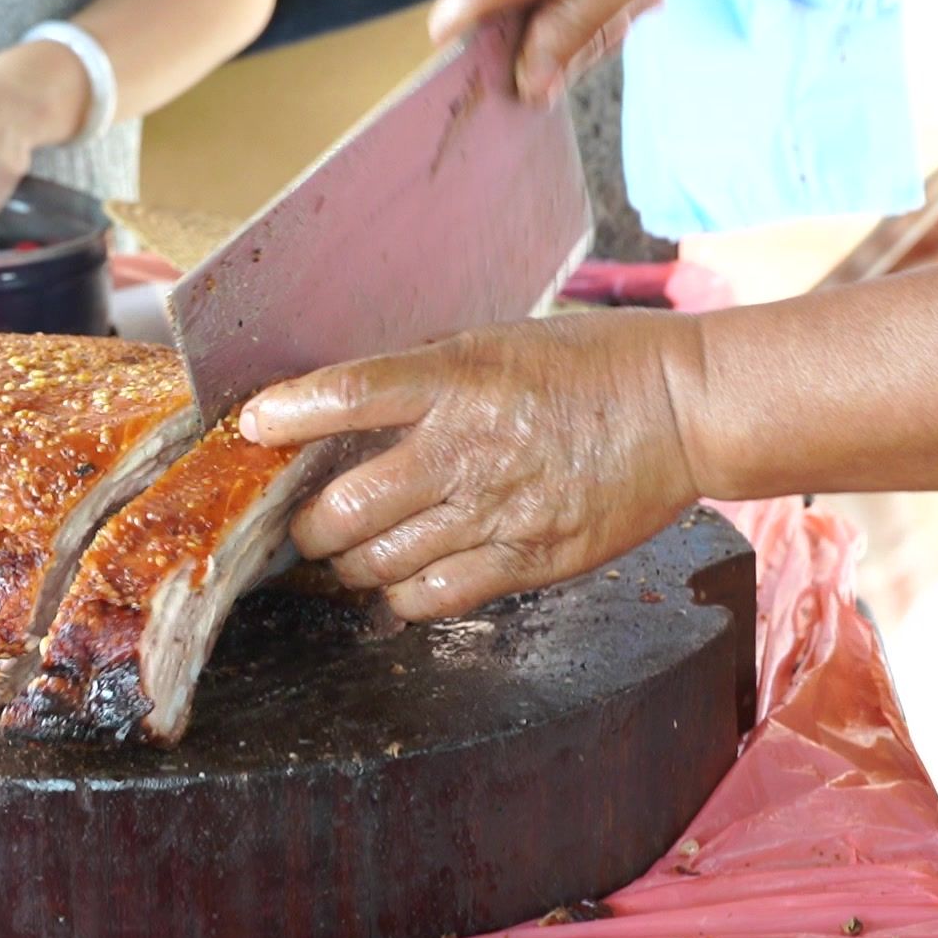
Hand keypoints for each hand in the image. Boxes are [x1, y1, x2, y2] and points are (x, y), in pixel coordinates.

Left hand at [239, 312, 705, 620]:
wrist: (684, 409)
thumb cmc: (589, 364)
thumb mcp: (496, 341)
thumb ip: (424, 373)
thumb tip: (345, 402)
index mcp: (459, 378)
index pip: (349, 395)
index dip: (287, 413)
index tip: (253, 427)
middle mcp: (469, 448)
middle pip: (347, 506)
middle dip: (306, 524)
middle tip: (300, 522)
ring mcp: (500, 511)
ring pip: (381, 562)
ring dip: (348, 563)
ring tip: (345, 553)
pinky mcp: (530, 560)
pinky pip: (436, 597)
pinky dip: (401, 595)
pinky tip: (400, 579)